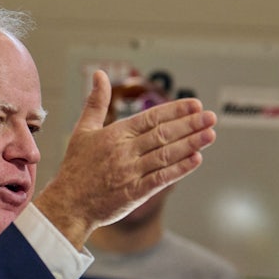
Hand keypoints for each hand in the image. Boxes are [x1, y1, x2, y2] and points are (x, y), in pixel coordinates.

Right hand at [35, 70, 215, 248]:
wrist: (68, 204)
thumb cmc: (76, 168)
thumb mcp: (83, 130)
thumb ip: (95, 102)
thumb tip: (99, 74)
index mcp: (114, 134)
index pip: (151, 118)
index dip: (175, 110)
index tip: (195, 104)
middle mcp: (124, 152)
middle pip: (163, 134)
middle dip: (190, 124)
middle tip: (211, 117)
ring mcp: (130, 172)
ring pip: (166, 154)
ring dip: (190, 144)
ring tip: (210, 134)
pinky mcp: (134, 193)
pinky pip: (161, 178)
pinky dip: (180, 169)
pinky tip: (196, 159)